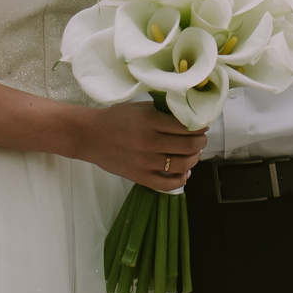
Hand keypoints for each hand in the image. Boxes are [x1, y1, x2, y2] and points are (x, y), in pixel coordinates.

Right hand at [68, 101, 206, 191]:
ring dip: (194, 159)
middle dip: (201, 142)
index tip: (202, 126)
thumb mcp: (140, 108)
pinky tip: (184, 172)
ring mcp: (145, 162)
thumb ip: (162, 112)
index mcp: (150, 121)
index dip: (200, 127)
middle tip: (201, 139)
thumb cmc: (115, 118)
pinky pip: (168, 184)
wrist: (90, 136)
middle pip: (189, 146)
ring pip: (182, 165)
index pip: (186, 126)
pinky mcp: (139, 177)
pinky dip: (181, 179)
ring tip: (194, 154)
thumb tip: (188, 117)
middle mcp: (149, 142)